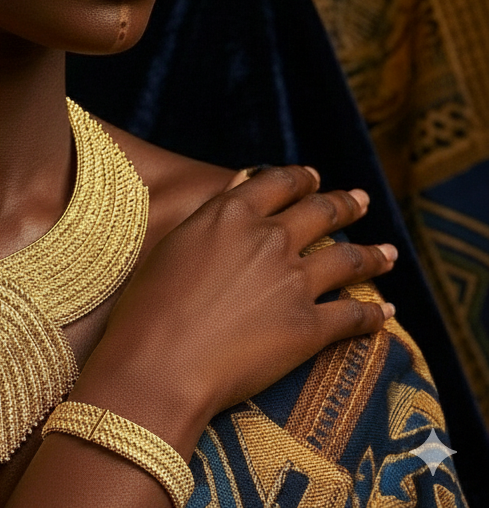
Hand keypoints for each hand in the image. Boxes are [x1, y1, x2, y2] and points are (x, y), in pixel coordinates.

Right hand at [96, 165, 395, 421]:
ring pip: (348, 259)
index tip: (314, 178)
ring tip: (389, 252)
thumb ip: (212, 216)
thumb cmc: (150, 303)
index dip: (301, 179)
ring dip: (372, 254)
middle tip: (360, 200)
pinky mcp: (310, 327)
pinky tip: (387, 312)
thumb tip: (239, 189)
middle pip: (320, 212)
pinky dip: (375, 315)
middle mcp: (269, 239)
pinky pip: (354, 316)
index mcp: (231, 213)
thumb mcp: (173, 242)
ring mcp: (293, 282)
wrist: (161, 362)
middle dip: (344, 204)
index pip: (279, 183)